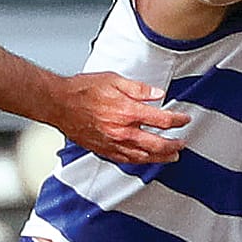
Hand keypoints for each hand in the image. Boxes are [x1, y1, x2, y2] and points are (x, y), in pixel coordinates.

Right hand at [54, 72, 189, 165]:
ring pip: (144, 156)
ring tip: (172, 156)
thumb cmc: (83, 90)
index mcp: (127, 112)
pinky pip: (127, 160)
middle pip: (157, 144)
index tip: (184, 119)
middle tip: (182, 143)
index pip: (162, 120)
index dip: (178, 120)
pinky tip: (147, 159)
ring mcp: (113, 143)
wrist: (58, 103)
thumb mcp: (114, 80)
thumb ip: (139, 89)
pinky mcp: (103, 150)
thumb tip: (159, 94)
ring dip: (161, 157)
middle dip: (174, 145)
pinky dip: (141, 161)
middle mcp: (122, 131)